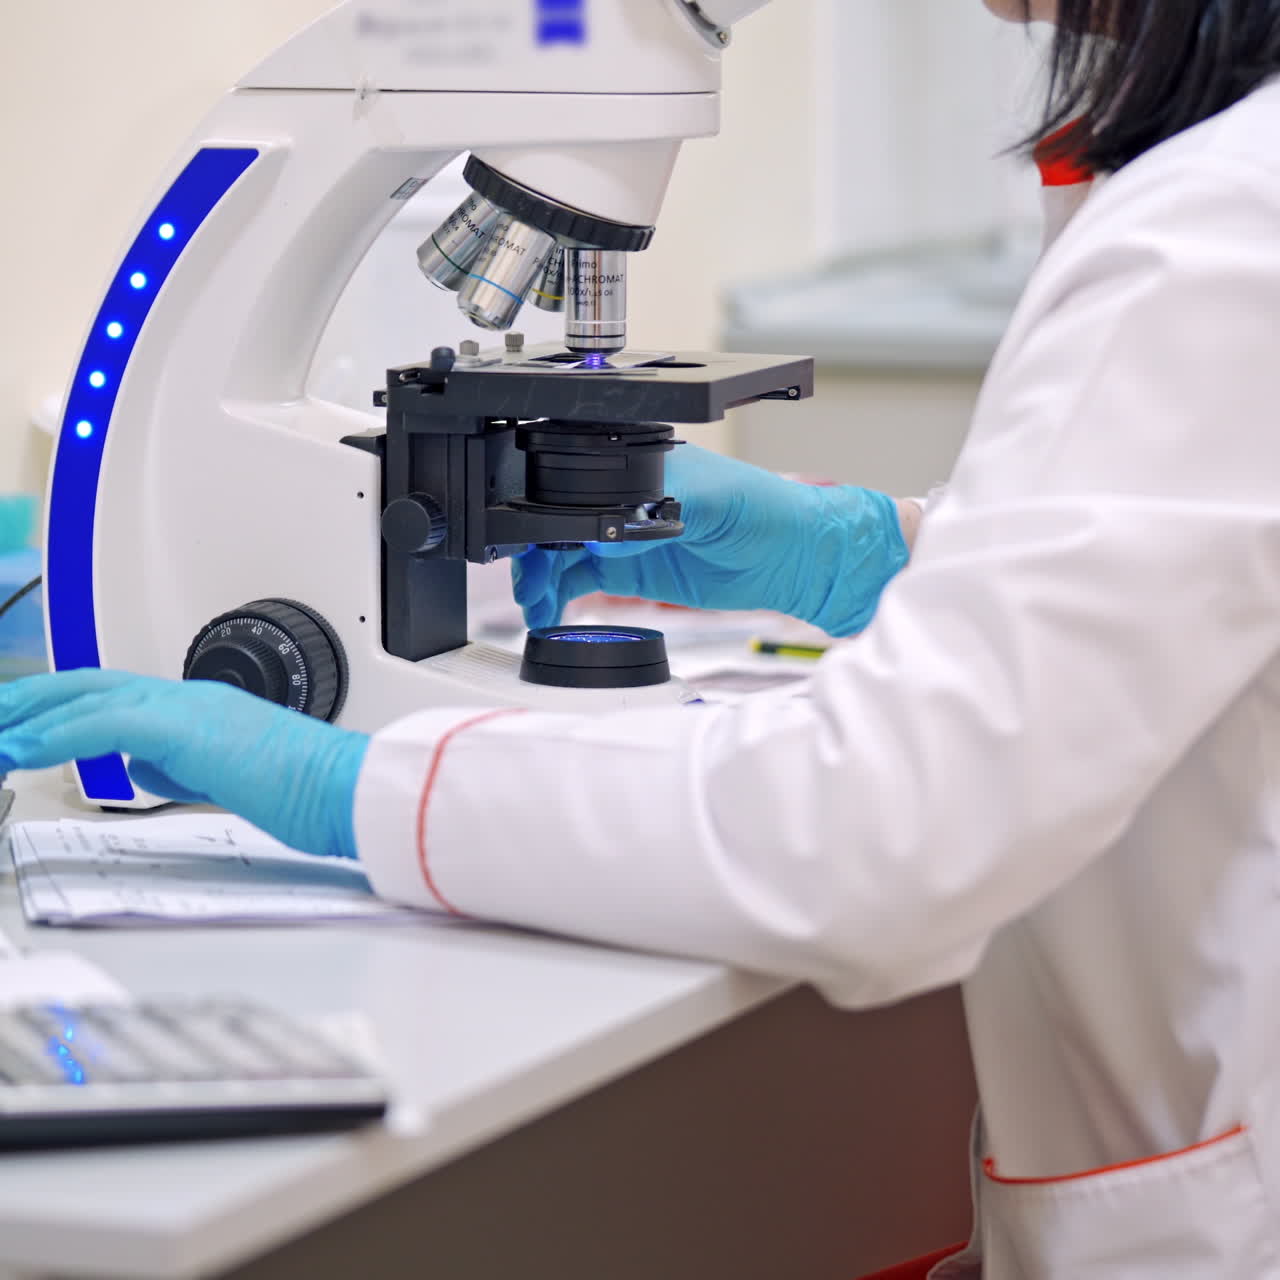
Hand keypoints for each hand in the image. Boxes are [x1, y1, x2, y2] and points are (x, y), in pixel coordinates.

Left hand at [0, 671, 368, 858]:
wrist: (347, 786)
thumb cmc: (307, 789)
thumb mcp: (228, 778)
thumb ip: (179, 766)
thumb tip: (141, 767)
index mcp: (200, 708)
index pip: (115, 695)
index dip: (61, 705)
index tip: (21, 723)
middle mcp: (189, 697)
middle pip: (89, 684)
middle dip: (31, 699)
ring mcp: (188, 707)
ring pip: (87, 696)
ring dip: (28, 716)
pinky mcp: (186, 728)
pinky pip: (104, 724)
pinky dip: (55, 735)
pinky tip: (20, 750)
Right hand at [512, 444, 909, 633]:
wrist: (793, 559)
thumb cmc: (765, 512)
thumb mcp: (715, 500)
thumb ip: (658, 510)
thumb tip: (602, 534)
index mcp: (639, 466)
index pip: (573, 484)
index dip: (545, 513)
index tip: (532, 545)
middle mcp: (624, 498)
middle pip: (556, 520)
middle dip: (532, 552)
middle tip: (526, 584)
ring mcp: (623, 535)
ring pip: (560, 554)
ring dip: (539, 578)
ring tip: (534, 605)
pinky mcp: (629, 570)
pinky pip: (578, 582)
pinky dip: (557, 597)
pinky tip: (547, 612)